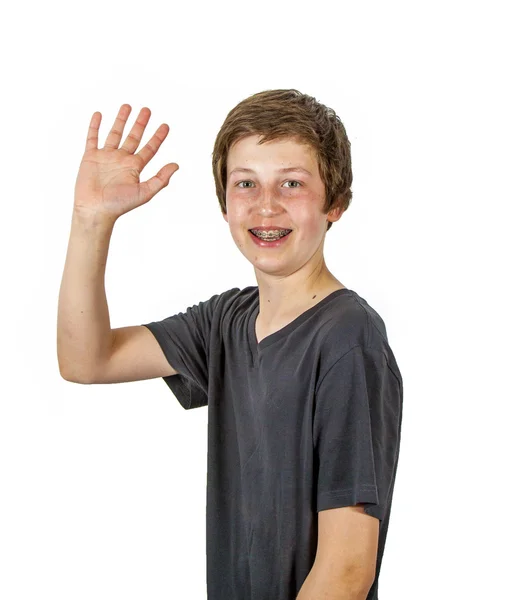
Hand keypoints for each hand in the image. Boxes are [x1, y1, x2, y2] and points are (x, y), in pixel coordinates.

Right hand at [73, 104, 178, 220]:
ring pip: (115, 133)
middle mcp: (121, 160)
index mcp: (134, 167)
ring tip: (127, 106)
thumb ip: (160, 178)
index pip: (149, 148)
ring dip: (121, 120)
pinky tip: (99, 114)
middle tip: (147, 110)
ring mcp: (106, 157)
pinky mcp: (90, 157)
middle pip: (133, 137)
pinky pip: (93, 138)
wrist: (95, 210)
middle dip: (140, 124)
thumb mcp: (145, 192)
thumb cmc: (119, 205)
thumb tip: (176, 165)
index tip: (165, 125)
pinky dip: (95, 126)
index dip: (158, 137)